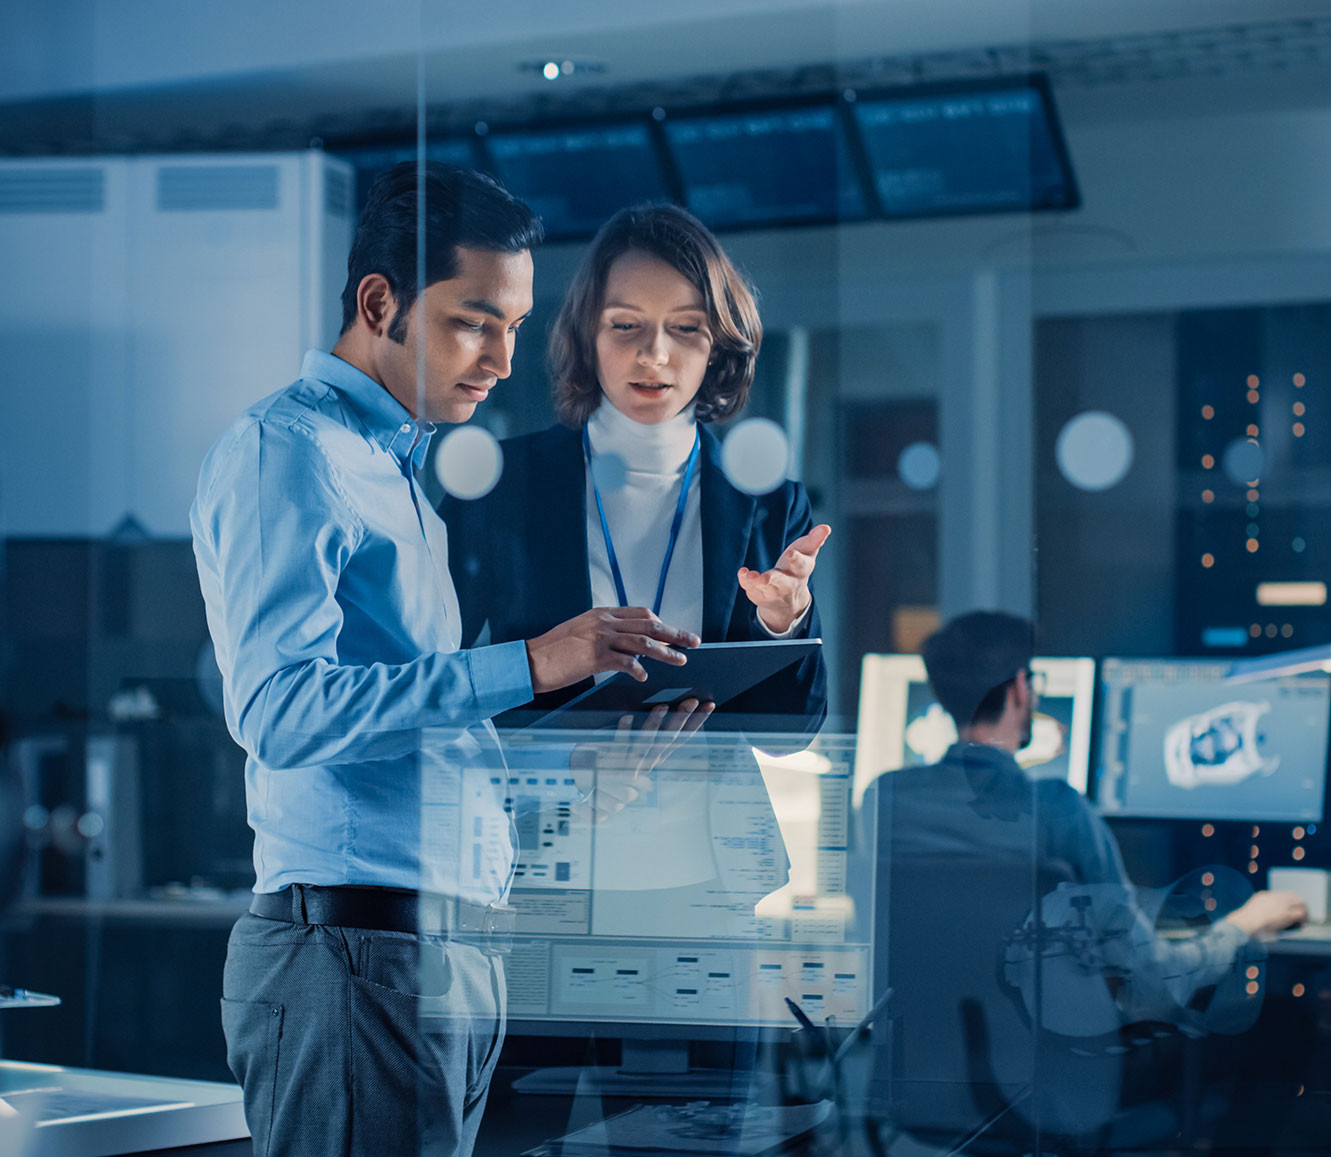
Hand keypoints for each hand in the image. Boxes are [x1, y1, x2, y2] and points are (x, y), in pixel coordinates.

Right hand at [526, 607, 699, 694]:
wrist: (529, 661)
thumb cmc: (554, 652)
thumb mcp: (581, 633)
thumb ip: (605, 634)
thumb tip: (629, 645)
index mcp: (601, 614)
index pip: (641, 613)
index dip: (662, 623)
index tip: (675, 633)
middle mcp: (603, 622)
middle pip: (649, 624)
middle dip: (675, 633)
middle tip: (693, 642)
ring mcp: (599, 638)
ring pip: (643, 641)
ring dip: (666, 651)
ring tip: (681, 660)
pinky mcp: (594, 657)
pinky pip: (626, 662)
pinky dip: (639, 669)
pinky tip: (644, 676)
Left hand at [572, 699, 713, 823]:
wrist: (594, 802)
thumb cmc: (616, 775)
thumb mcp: (637, 759)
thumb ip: (649, 740)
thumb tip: (664, 713)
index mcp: (654, 760)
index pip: (680, 739)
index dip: (695, 723)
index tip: (709, 706)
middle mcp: (646, 763)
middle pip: (668, 740)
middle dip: (681, 720)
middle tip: (692, 701)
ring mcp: (629, 764)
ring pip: (646, 743)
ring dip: (654, 725)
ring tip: (662, 706)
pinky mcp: (611, 764)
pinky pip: (617, 747)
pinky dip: (622, 732)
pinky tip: (626, 717)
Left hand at [738, 524, 830, 634]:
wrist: (789, 599)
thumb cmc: (797, 567)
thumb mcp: (806, 552)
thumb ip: (814, 540)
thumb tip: (826, 527)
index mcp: (801, 570)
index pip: (802, 565)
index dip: (797, 559)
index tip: (791, 553)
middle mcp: (788, 584)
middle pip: (783, 583)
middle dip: (775, 579)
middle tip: (765, 577)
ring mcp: (774, 592)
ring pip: (766, 589)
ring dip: (757, 583)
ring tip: (752, 576)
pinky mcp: (761, 596)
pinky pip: (752, 591)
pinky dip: (747, 582)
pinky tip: (743, 573)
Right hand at [1224, 890, 1307, 935]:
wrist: (1246, 922)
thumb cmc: (1246, 920)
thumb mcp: (1251, 910)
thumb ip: (1259, 908)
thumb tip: (1267, 915)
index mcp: (1265, 895)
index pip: (1283, 894)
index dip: (1290, 901)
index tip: (1292, 907)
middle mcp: (1275, 898)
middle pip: (1294, 896)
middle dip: (1299, 904)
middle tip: (1302, 912)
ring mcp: (1282, 905)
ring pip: (1300, 903)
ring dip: (1304, 910)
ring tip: (1304, 919)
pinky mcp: (1287, 915)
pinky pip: (1301, 913)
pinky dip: (1303, 918)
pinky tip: (1302, 924)